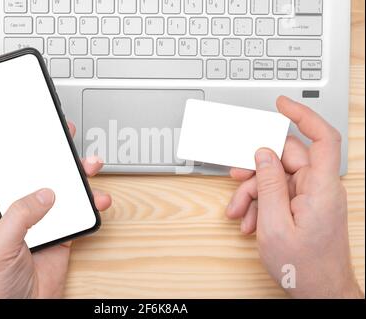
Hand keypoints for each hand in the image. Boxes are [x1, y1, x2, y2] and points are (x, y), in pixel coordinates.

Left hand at [0, 122, 111, 297]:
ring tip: (91, 166)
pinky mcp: (62, 232)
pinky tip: (97, 200)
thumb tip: (44, 193)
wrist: (25, 311)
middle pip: (39, 176)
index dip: (20, 152)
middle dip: (55, 157)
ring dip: (78, 178)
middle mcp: (18, 211)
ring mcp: (43, 221)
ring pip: (62, 190)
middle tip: (66, 138)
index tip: (34, 135)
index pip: (6, 173)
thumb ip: (20, 216)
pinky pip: (78, 211)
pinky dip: (90, 204)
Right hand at [226, 96, 363, 297]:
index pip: (321, 139)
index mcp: (320, 189)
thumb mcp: (274, 225)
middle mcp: (320, 188)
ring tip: (240, 213)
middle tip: (235, 179)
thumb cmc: (303, 267)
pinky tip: (251, 222)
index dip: (303, 116)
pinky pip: (280, 193)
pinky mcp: (305, 206)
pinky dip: (262, 204)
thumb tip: (264, 154)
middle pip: (286, 159)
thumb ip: (268, 185)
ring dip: (254, 192)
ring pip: (278, 177)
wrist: (319, 293)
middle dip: (256, 170)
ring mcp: (313, 197)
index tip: (281, 104)